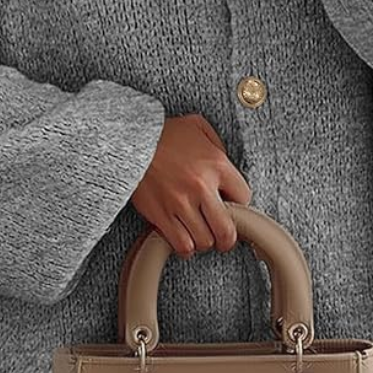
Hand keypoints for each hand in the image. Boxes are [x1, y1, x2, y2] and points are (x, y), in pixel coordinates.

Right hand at [131, 114, 252, 258]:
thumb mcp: (197, 126)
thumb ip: (217, 143)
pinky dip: (185, 246)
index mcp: (216, 164)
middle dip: (228, 238)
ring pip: (204, 242)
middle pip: (227, 230)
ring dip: (204, 241)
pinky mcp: (160, 215)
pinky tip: (183, 237)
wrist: (128, 141)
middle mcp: (201, 186)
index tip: (230, 206)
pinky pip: (181, 244)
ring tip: (200, 234)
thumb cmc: (162, 134)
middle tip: (223, 237)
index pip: (244, 197)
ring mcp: (180, 203)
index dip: (239, 204)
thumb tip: (226, 166)